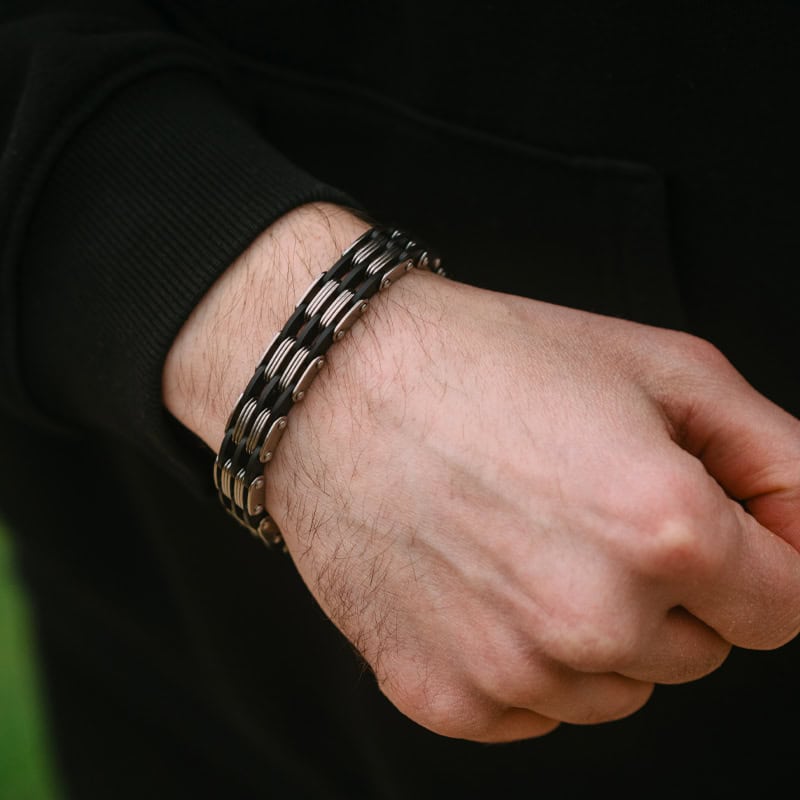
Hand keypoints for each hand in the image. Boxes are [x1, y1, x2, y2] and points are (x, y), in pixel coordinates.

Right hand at [165, 206, 799, 743]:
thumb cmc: (485, 362)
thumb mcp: (659, 367)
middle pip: (699, 651)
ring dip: (595, 628)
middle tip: (587, 504)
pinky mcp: (446, 695)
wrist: (339, 384)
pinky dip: (523, 653)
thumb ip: (778, 456)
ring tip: (526, 536)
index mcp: (664, 532)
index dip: (760, 558)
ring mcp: (513, 668)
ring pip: (615, 687)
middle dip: (670, 588)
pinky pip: (533, 708)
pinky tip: (479, 576)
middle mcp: (594, 620)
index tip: (713, 523)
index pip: (789, 606)